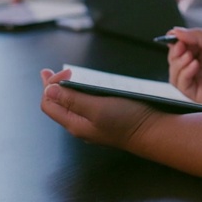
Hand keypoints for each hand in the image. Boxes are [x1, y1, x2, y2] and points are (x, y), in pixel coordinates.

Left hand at [39, 69, 158, 148]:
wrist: (153, 131)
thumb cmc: (127, 121)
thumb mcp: (97, 108)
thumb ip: (72, 100)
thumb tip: (48, 90)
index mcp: (74, 124)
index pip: (48, 104)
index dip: (51, 86)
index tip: (67, 73)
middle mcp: (80, 124)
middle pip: (58, 103)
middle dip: (56, 85)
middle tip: (66, 70)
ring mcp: (92, 122)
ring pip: (72, 103)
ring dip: (69, 87)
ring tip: (70, 75)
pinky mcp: (104, 118)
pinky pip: (86, 103)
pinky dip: (82, 91)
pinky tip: (88, 85)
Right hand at [167, 28, 201, 108]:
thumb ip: (196, 36)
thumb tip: (174, 32)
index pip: (181, 46)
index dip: (175, 41)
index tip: (172, 37)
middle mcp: (199, 66)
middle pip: (175, 60)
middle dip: (175, 52)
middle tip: (182, 46)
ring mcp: (199, 81)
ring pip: (175, 73)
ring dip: (178, 63)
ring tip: (189, 56)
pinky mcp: (200, 95)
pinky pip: (182, 85)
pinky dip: (184, 74)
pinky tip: (194, 66)